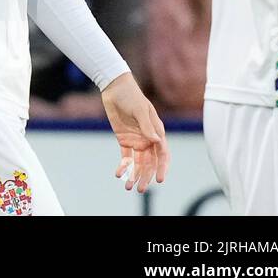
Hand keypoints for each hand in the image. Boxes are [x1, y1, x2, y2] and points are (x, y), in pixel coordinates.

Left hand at [101, 73, 169, 193]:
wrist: (115, 88)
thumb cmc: (131, 97)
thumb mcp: (140, 110)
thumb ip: (147, 126)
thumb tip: (156, 141)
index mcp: (157, 133)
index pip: (162, 155)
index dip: (162, 168)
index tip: (158, 180)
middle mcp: (149, 140)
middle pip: (150, 163)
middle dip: (146, 177)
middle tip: (141, 189)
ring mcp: (137, 141)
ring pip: (138, 163)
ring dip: (135, 175)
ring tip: (128, 187)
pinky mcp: (124, 140)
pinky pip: (126, 157)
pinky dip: (124, 166)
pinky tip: (119, 174)